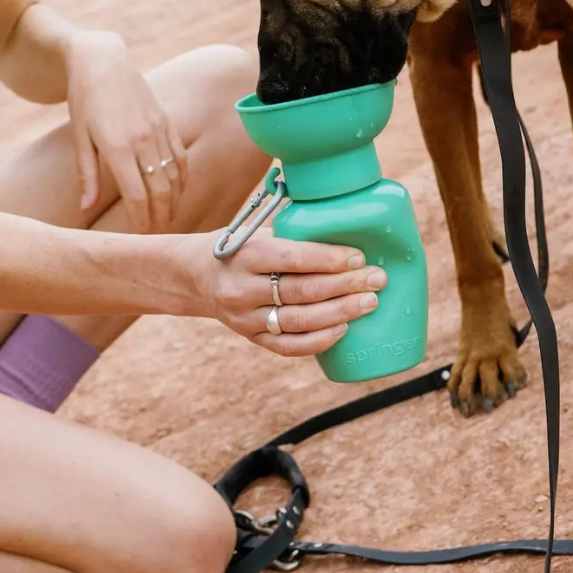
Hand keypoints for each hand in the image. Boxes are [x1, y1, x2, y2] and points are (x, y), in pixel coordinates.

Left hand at [66, 30, 187, 232]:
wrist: (103, 61)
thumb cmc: (85, 99)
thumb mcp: (79, 137)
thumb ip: (86, 174)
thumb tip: (86, 208)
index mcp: (118, 146)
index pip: (137, 196)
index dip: (141, 222)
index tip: (141, 240)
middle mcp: (143, 139)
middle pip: (161, 190)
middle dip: (161, 218)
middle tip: (157, 239)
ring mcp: (159, 129)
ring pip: (175, 176)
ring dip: (174, 202)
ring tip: (168, 221)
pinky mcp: (167, 122)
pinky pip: (181, 156)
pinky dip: (182, 178)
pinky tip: (178, 193)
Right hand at [193, 231, 388, 356]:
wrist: (195, 275)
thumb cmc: (239, 245)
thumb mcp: (258, 231)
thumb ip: (294, 234)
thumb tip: (347, 225)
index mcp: (246, 255)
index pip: (294, 258)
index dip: (330, 259)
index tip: (359, 256)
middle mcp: (242, 288)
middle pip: (303, 291)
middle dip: (346, 285)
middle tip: (377, 279)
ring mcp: (245, 318)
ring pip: (300, 321)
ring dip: (340, 313)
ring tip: (369, 303)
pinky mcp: (250, 338)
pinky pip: (288, 346)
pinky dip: (319, 340)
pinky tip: (343, 329)